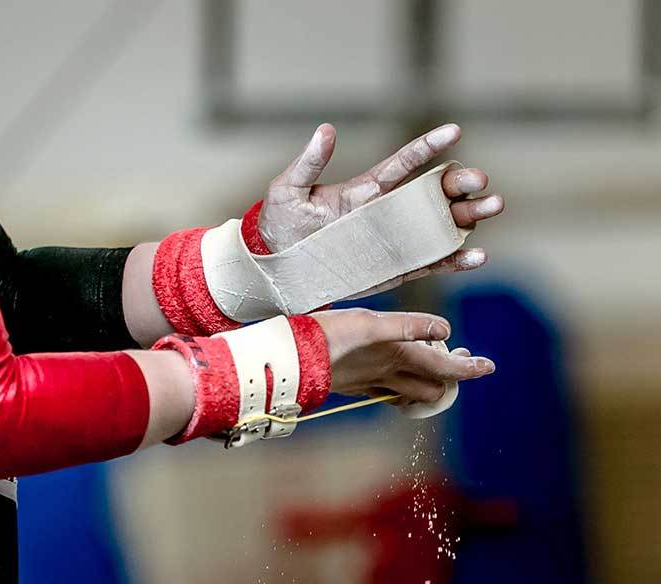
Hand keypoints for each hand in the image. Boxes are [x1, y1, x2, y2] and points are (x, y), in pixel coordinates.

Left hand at [257, 124, 504, 285]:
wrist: (276, 267)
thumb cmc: (280, 225)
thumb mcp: (288, 190)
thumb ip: (309, 163)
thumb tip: (325, 130)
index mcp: (366, 189)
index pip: (404, 163)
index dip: (429, 146)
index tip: (455, 131)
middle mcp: (387, 212)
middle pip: (434, 193)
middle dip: (462, 183)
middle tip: (481, 180)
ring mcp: (394, 241)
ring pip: (441, 226)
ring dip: (470, 216)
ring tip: (493, 207)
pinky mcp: (394, 269)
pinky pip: (431, 263)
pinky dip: (456, 260)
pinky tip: (478, 255)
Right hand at [312, 308, 493, 402]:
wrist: (288, 359)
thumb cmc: (325, 336)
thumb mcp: (368, 322)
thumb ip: (408, 325)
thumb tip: (445, 330)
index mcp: (397, 357)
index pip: (444, 370)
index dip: (469, 370)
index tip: (488, 366)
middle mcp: (387, 375)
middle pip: (432, 388)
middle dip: (450, 379)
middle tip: (459, 360)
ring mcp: (369, 383)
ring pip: (409, 394)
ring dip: (427, 385)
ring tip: (432, 370)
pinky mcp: (352, 384)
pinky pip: (385, 391)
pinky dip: (400, 386)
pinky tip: (394, 376)